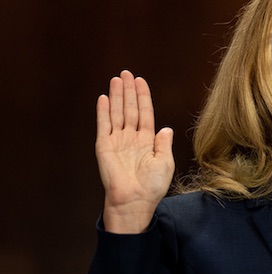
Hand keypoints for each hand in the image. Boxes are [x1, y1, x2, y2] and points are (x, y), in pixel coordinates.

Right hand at [96, 70, 174, 232]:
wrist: (134, 200)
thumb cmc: (152, 186)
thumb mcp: (165, 163)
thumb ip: (163, 144)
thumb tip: (166, 128)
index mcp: (147, 141)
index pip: (145, 113)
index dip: (143, 97)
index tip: (141, 81)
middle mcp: (131, 138)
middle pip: (130, 109)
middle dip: (129, 91)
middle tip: (126, 73)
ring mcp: (117, 141)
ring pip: (117, 113)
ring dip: (116, 96)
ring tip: (116, 79)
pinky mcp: (104, 146)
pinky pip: (104, 125)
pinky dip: (103, 111)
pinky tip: (104, 98)